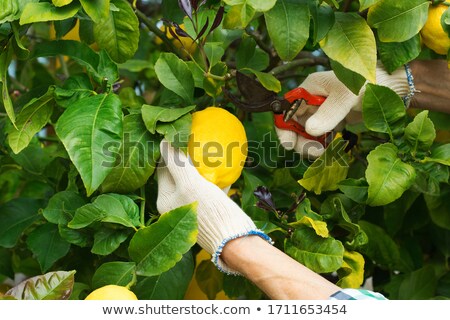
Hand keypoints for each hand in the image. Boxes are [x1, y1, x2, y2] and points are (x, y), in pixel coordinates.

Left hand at [156, 139, 270, 273]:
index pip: (162, 169)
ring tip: (207, 150)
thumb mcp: (190, 184)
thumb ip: (176, 164)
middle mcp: (175, 205)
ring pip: (193, 181)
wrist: (234, 239)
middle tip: (192, 140)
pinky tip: (222, 168)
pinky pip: (208, 190)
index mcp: (164, 200)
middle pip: (177, 175)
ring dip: (199, 167)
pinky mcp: (208, 210)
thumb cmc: (209, 211)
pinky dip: (213, 179)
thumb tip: (163, 143)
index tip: (176, 136)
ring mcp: (192, 208)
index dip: (168, 151)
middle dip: (184, 158)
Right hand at [276, 63, 410, 157]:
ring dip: (310, 146)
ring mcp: (321, 112)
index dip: (284, 126)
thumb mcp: (347, 96)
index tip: (290, 143)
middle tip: (315, 152)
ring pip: (306, 134)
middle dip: (300, 141)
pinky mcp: (332, 121)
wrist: (390, 86)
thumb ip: (329, 113)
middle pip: (294, 125)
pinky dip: (322, 145)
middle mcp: (312, 101)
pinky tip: (331, 147)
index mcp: (309, 89)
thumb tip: (309, 131)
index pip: (286, 109)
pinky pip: (320, 137)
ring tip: (324, 152)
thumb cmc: (367, 82)